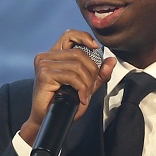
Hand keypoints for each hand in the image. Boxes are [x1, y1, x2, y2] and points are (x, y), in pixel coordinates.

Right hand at [19, 30, 115, 145]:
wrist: (46, 119)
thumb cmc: (61, 103)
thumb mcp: (84, 86)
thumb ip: (98, 74)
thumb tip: (111, 60)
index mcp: (54, 54)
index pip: (70, 35)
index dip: (84, 37)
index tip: (96, 47)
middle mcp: (46, 56)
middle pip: (79, 54)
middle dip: (92, 72)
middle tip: (90, 88)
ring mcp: (44, 64)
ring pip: (78, 66)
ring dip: (87, 84)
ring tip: (85, 96)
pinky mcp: (44, 74)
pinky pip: (72, 77)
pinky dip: (81, 89)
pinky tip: (81, 99)